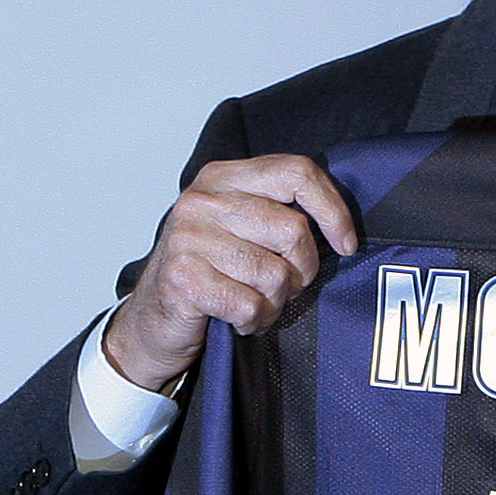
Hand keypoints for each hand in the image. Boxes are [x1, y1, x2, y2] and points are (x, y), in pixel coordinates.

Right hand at [102, 155, 358, 390]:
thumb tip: (339, 226)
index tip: (345, 243)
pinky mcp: (183, 278)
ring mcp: (188, 238)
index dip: (332, 209)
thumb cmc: (205, 274)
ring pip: (275, 274)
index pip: (296, 172)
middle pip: (293, 229)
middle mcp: (202, 200)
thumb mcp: (237, 227)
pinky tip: (237, 319)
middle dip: (302, 270)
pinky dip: (254, 320)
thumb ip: (276, 212)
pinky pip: (250, 304)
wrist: (150, 322)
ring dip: (275, 302)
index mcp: (222, 177)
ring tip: (255, 304)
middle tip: (283, 286)